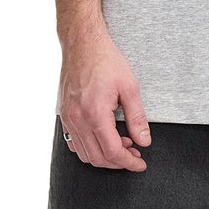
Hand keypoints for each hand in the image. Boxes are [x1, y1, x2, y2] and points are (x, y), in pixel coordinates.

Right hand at [58, 26, 151, 170]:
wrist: (82, 44)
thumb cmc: (106, 61)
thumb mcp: (130, 88)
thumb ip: (137, 118)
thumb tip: (144, 141)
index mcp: (95, 114)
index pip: (112, 152)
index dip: (129, 163)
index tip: (140, 164)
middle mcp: (77, 119)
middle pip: (98, 158)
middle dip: (119, 162)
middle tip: (135, 154)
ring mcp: (68, 118)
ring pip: (84, 154)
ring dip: (104, 156)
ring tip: (122, 144)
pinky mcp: (64, 115)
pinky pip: (74, 143)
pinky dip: (89, 149)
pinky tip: (103, 139)